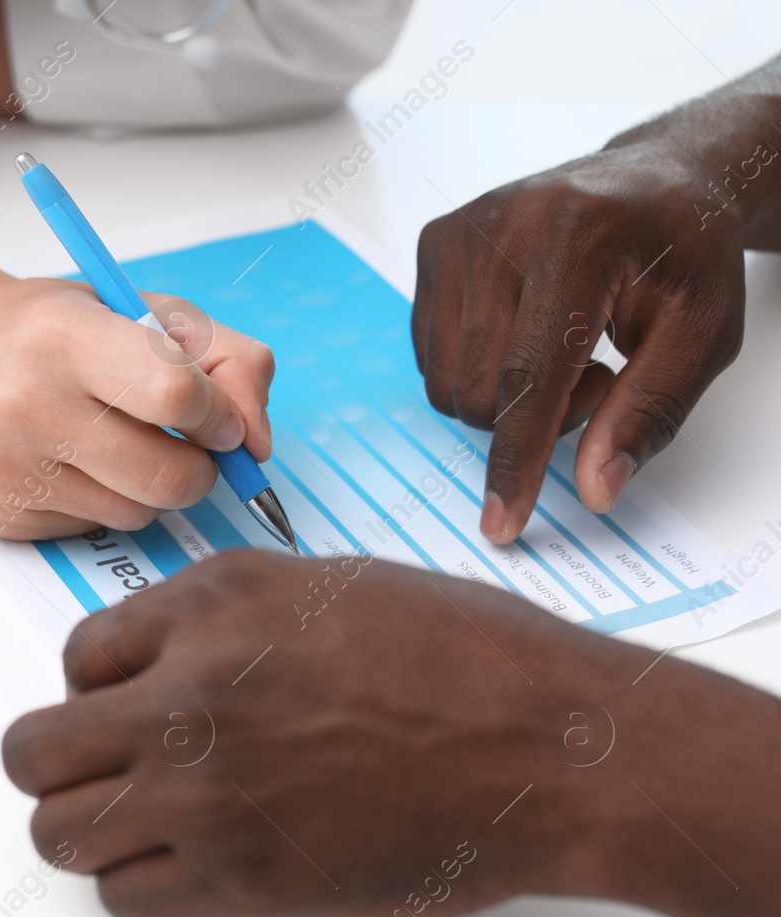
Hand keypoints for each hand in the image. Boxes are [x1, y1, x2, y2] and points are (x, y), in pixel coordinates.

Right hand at [0, 278, 273, 539]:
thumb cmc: (68, 334)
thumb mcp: (150, 314)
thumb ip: (230, 362)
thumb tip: (258, 446)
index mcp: (64, 336)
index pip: (174, 393)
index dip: (219, 415)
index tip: (219, 418)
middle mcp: (24, 403)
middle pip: (168, 476)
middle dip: (200, 468)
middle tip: (184, 444)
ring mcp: (6, 466)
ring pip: (139, 514)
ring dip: (151, 488)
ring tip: (115, 443)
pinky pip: (96, 531)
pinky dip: (104, 503)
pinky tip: (72, 464)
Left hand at [1, 550, 780, 916]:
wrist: (550, 748)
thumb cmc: (463, 657)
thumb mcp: (322, 585)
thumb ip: (217, 615)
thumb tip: (147, 656)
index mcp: (210, 605)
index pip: (75, 655)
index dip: (97, 685)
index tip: (128, 703)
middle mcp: (189, 696)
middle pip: (34, 751)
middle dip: (57, 760)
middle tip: (99, 768)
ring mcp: (210, 794)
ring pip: (60, 835)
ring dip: (87, 828)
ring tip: (139, 820)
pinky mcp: (246, 881)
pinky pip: (128, 900)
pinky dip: (142, 886)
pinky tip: (188, 862)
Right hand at [414, 144, 746, 542]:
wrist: (656, 180)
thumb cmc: (682, 254)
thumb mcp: (701, 335)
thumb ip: (649, 413)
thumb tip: (595, 487)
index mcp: (578, 237)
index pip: (529, 376)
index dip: (517, 459)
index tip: (502, 521)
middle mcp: (504, 225)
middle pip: (477, 388)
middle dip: (533, 418)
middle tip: (597, 382)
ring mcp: (460, 232)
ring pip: (444, 380)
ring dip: (504, 396)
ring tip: (564, 353)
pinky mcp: (435, 243)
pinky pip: (429, 353)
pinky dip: (476, 367)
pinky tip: (525, 335)